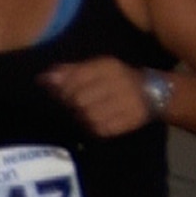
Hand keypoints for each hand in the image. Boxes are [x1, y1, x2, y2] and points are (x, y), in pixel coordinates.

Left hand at [39, 56, 154, 136]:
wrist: (152, 92)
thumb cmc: (116, 78)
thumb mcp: (96, 67)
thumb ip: (70, 71)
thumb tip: (43, 78)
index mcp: (108, 67)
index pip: (76, 79)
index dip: (63, 89)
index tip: (60, 94)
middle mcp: (118, 83)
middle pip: (79, 100)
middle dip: (71, 105)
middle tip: (73, 106)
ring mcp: (125, 104)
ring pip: (88, 117)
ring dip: (81, 118)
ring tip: (84, 114)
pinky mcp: (127, 122)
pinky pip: (100, 129)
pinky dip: (93, 128)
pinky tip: (95, 122)